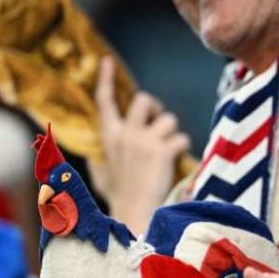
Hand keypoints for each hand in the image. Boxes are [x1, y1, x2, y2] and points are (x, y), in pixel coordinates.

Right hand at [91, 57, 189, 233]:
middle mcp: (124, 134)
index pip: (104, 102)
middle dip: (156, 109)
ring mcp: (143, 141)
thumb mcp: (102, 177)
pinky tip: (175, 164)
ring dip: (172, 134)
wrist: (131, 217)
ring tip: (168, 154)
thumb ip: (101, 162)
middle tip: (160, 125)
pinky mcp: (161, 151)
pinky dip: (182, 150)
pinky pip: (181, 139)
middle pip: (144, 99)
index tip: (106, 60)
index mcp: (108, 138)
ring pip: (168, 119)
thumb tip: (96, 160)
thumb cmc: (119, 200)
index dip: (105, 79)